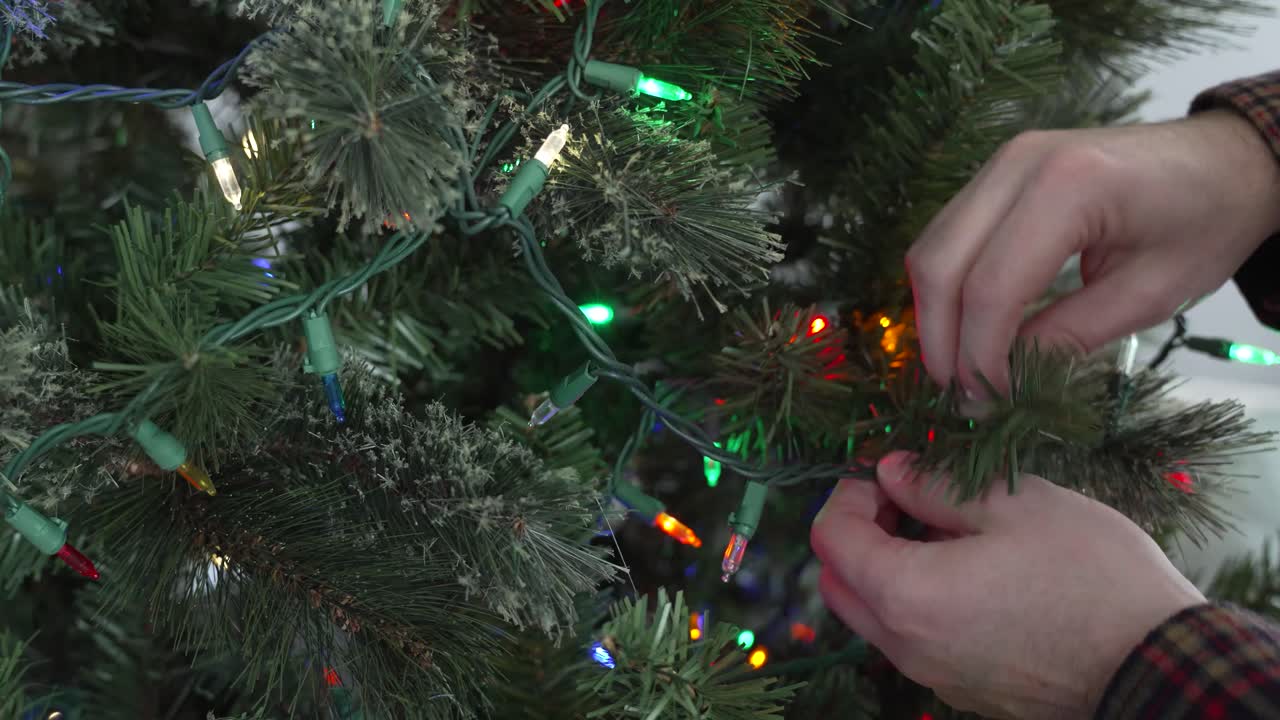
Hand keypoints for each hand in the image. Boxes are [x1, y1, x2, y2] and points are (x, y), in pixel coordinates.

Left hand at [811, 452, 1204, 718]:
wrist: (1162, 665)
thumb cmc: (1094, 577)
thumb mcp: (1015, 504)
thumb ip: (937, 484)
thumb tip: (890, 471)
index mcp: (907, 596)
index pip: (831, 537)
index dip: (848, 491)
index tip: (887, 468)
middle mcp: (907, 646)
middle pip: (840, 581)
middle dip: (859, 530)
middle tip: (907, 494)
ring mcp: (935, 675)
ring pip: (874, 614)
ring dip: (888, 565)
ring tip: (948, 526)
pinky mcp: (964, 689)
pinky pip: (914, 639)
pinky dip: (918, 598)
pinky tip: (971, 566)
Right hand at [907, 110, 1279, 395]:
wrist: (1226, 160)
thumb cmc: (1206, 222)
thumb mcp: (1149, 295)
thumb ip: (1068, 337)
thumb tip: (1001, 381)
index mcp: (1070, 187)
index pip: (990, 287)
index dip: (978, 355)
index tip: (987, 403)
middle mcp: (1019, 164)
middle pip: (939, 264)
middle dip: (940, 340)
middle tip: (960, 394)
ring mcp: (1001, 162)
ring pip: (930, 249)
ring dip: (935, 316)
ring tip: (960, 367)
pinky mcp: (996, 173)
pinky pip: (947, 236)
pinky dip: (948, 288)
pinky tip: (967, 326)